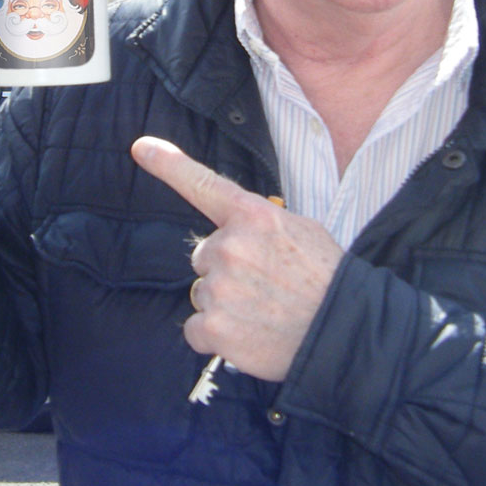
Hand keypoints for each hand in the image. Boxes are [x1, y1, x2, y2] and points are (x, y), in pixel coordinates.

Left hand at [130, 136, 343, 380]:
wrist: (343, 332)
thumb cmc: (327, 281)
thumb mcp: (303, 232)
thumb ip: (262, 225)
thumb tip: (239, 233)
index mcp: (255, 217)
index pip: (204, 185)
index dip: (169, 165)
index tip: (141, 148)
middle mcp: (230, 247)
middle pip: (205, 254)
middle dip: (227, 269)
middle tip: (265, 287)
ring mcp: (219, 288)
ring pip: (203, 293)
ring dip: (225, 304)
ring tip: (265, 313)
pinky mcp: (213, 327)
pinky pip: (196, 329)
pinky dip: (217, 336)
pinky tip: (249, 336)